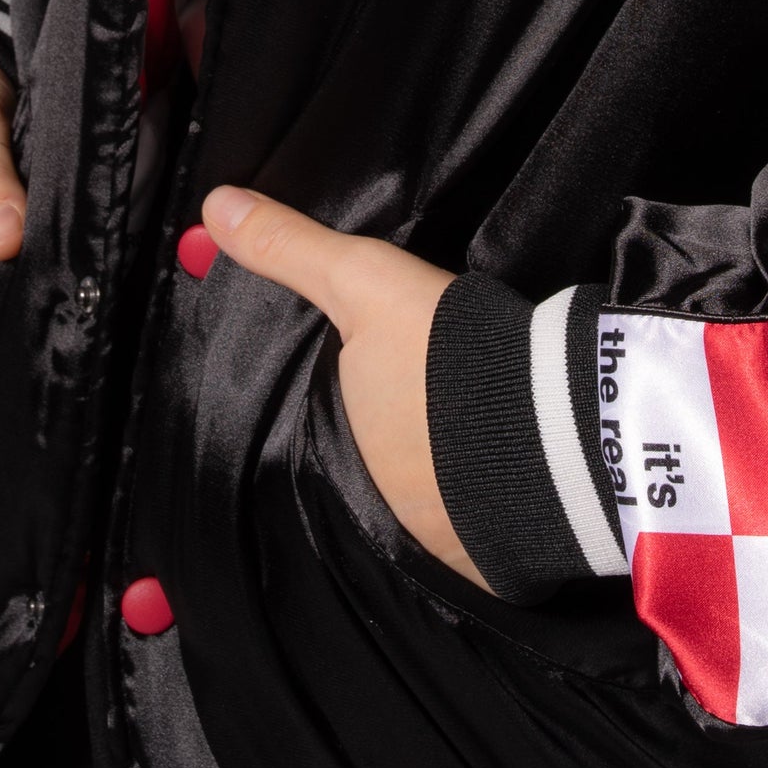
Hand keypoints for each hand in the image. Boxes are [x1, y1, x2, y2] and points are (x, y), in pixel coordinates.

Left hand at [200, 187, 483, 587]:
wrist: (551, 425)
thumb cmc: (445, 357)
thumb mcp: (364, 282)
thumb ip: (292, 249)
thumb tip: (216, 208)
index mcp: (344, 448)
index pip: (345, 425)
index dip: (370, 397)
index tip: (401, 373)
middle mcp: (382, 506)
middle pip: (392, 462)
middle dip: (415, 434)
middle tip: (450, 395)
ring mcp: (440, 538)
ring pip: (441, 499)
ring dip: (458, 472)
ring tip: (494, 428)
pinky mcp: (496, 560)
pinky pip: (489, 532)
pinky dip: (500, 504)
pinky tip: (523, 471)